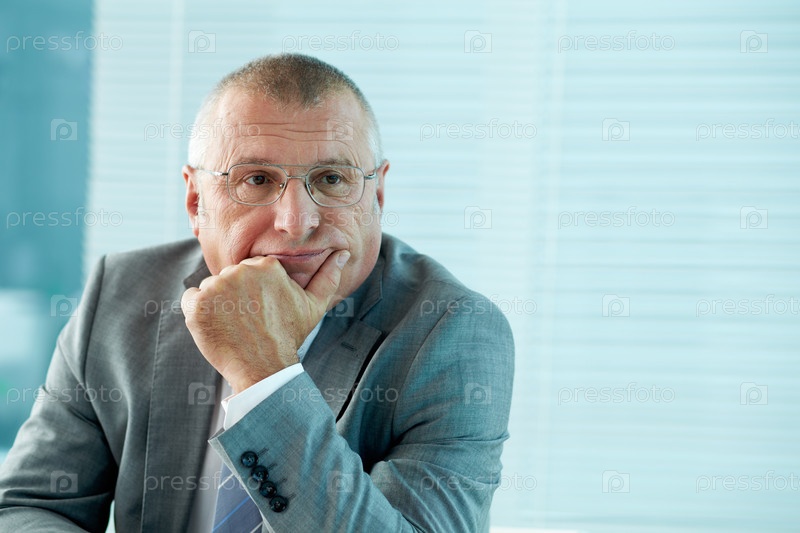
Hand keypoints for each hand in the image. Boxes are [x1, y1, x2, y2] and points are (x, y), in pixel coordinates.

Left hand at [181, 250, 349, 393]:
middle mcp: (240, 270)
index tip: (262, 312)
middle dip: (234, 297)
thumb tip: (344, 253)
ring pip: (210, 289)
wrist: (265, 368)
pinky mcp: (197, 304)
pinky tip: (216, 327)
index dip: (253, 293)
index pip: (249, 271)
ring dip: (216, 305)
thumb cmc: (289, 335)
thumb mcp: (313, 305)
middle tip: (249, 322)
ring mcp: (216, 287)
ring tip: (234, 326)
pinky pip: (190, 299)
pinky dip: (197, 313)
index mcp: (266, 265)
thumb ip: (328, 275)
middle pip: (228, 278)